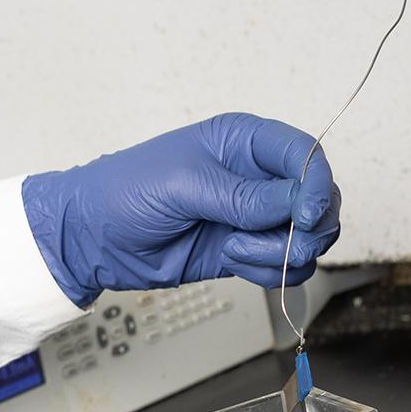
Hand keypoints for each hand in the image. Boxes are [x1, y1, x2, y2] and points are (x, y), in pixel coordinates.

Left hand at [20, 112, 342, 307]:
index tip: (306, 213)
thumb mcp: (182, 185)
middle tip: (286, 242)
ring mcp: (252, 216)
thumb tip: (295, 203)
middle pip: (319, 198)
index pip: (306, 154)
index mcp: (243, 141)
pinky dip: (267, 270)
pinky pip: (283, 265)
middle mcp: (256, 177)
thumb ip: (241, 195)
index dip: (317, 183)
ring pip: (307, 236)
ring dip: (282, 251)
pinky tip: (231, 259)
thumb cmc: (124, 193)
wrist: (92, 238)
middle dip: (310, 225)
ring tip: (236, 249)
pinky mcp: (245, 250)